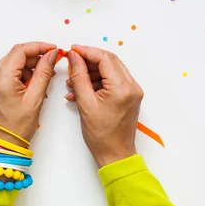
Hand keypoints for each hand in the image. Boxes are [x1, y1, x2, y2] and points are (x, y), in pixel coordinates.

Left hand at [0, 42, 57, 145]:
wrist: (1, 146)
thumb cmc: (17, 128)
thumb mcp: (35, 98)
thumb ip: (44, 73)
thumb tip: (52, 55)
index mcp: (2, 79)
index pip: (20, 51)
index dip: (38, 47)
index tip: (53, 50)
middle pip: (15, 55)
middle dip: (34, 57)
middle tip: (51, 63)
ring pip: (11, 63)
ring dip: (28, 66)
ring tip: (42, 80)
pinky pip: (7, 73)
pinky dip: (20, 74)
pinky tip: (31, 85)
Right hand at [67, 45, 142, 167]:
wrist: (115, 154)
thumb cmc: (101, 135)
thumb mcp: (85, 103)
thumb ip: (79, 76)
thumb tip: (74, 57)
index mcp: (122, 88)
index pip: (104, 58)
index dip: (86, 51)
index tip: (72, 50)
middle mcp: (131, 86)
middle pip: (109, 61)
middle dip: (89, 60)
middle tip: (72, 62)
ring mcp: (132, 91)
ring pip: (110, 70)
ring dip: (92, 72)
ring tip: (73, 82)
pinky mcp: (130, 96)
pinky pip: (113, 80)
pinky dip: (98, 81)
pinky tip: (82, 90)